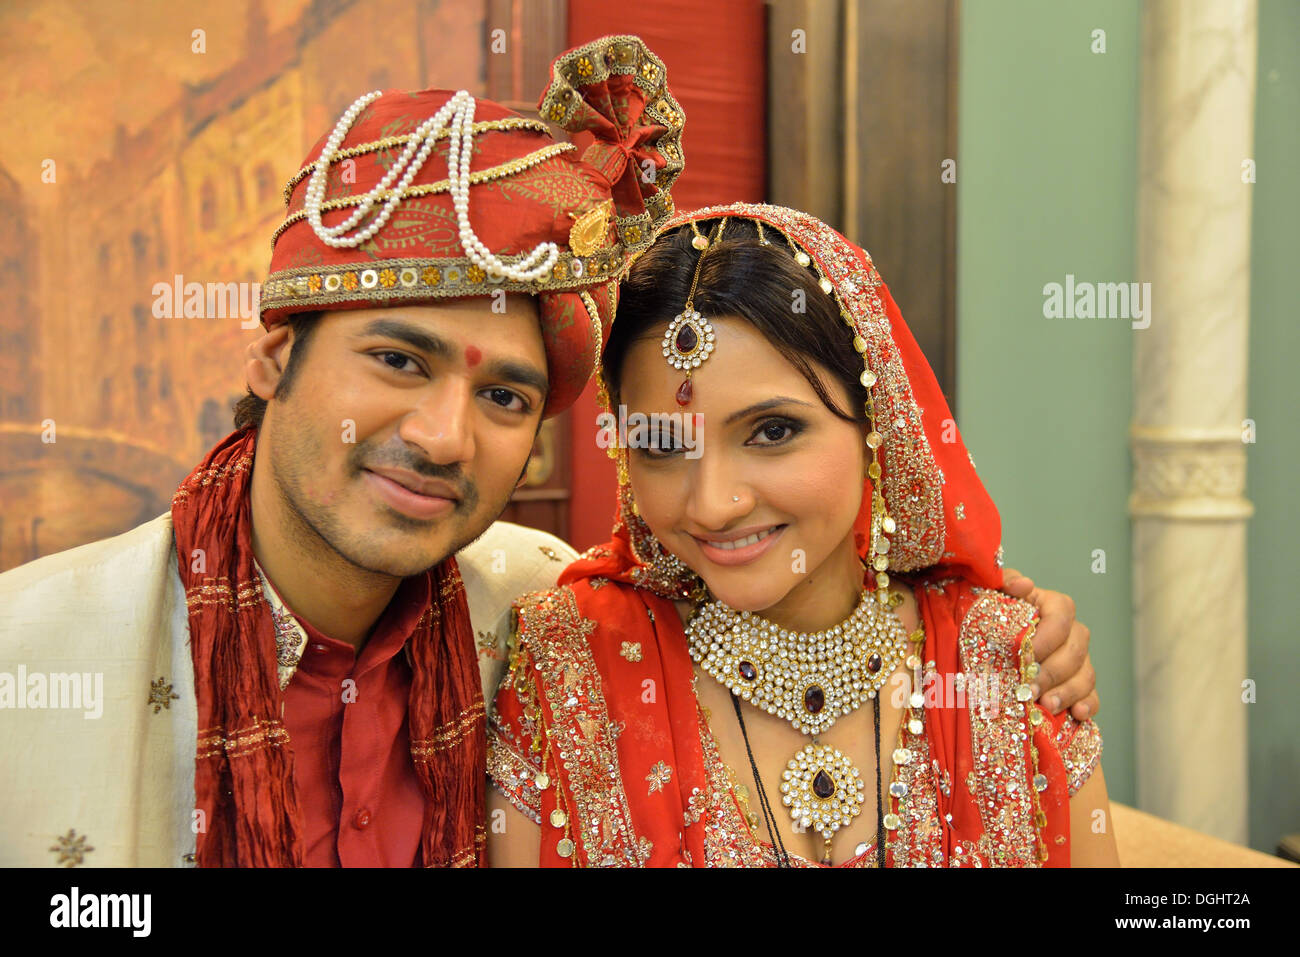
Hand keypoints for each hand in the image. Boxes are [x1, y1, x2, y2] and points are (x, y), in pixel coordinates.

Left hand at [1002, 567, 1098, 720]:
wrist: (984, 645)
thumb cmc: (988, 618)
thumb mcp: (990, 596)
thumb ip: (1003, 583)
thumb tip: (1024, 584)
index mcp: (1050, 606)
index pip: (1062, 615)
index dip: (1047, 638)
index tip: (1025, 656)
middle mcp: (1070, 631)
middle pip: (1075, 650)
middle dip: (1051, 673)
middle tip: (1028, 690)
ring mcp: (1077, 659)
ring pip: (1085, 674)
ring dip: (1066, 692)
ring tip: (1045, 706)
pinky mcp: (1078, 685)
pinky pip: (1092, 695)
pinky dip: (1087, 704)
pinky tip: (1076, 714)